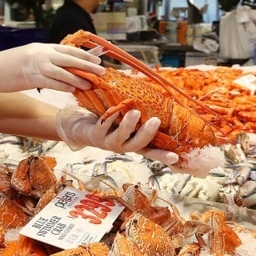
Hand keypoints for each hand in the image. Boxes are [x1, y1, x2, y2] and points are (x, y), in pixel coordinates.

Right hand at [0, 44, 102, 93]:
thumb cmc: (9, 65)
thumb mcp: (30, 56)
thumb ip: (47, 58)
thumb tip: (65, 65)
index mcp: (43, 47)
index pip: (69, 49)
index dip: (85, 55)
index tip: (97, 60)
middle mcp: (41, 53)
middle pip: (70, 58)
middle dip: (88, 65)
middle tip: (102, 71)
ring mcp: (36, 65)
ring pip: (64, 71)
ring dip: (79, 78)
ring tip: (91, 84)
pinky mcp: (31, 77)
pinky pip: (52, 82)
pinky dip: (64, 85)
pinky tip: (74, 90)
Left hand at [55, 107, 179, 164]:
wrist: (80, 129)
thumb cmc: (108, 123)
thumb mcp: (125, 120)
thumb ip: (140, 115)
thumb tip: (160, 99)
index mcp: (132, 143)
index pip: (150, 151)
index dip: (162, 155)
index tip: (176, 156)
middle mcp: (121, 146)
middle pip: (136, 145)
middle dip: (146, 134)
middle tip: (155, 121)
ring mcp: (107, 142)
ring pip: (119, 138)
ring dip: (127, 126)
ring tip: (134, 112)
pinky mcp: (94, 135)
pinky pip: (102, 127)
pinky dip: (108, 118)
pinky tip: (114, 109)